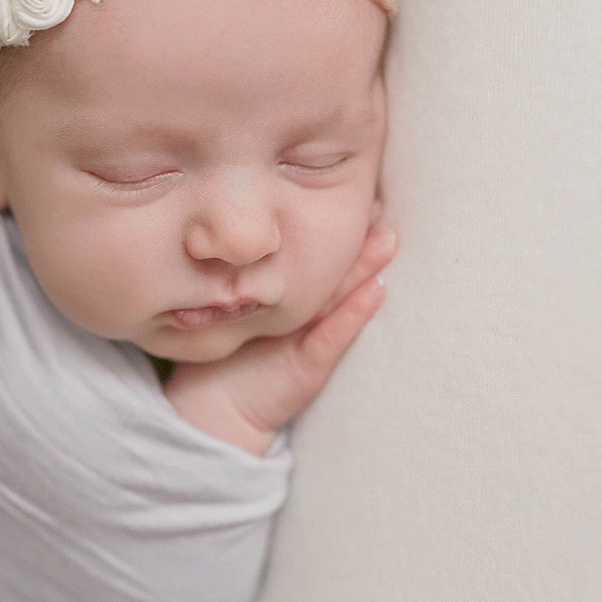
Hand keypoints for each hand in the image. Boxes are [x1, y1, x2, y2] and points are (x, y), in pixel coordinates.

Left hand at [162, 219, 398, 455]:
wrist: (214, 409)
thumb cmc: (224, 355)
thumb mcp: (232, 304)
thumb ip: (238, 271)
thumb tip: (230, 220)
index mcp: (291, 298)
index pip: (316, 258)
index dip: (335, 228)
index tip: (356, 192)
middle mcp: (307, 315)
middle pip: (337, 272)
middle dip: (361, 242)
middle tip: (382, 208)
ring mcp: (312, 339)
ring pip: (343, 298)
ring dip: (367, 270)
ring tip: (387, 240)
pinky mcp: (310, 365)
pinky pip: (333, 336)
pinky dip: (354, 314)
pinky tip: (376, 291)